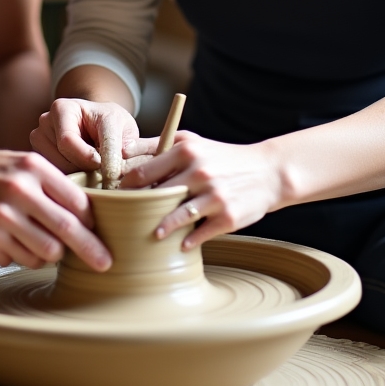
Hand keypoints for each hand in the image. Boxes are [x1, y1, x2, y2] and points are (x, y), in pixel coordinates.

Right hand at [0, 147, 111, 270]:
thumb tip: (88, 217)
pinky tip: (9, 239)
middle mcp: (17, 192)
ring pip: (46, 252)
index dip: (92, 221)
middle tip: (105, 263)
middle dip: (91, 250)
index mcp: (32, 168)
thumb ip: (52, 184)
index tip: (100, 231)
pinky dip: (22, 256)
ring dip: (50, 253)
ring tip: (37, 239)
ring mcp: (0, 221)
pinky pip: (19, 261)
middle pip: (67, 230)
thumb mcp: (21, 164)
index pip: (76, 201)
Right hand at [30, 98, 153, 173]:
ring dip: (78, 175)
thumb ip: (120, 142)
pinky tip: (84, 173)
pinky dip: (71, 179)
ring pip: (56, 168)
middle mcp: (45, 121)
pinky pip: (53, 175)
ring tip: (96, 170)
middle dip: (85, 169)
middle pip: (60, 157)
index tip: (109, 170)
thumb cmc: (111, 124)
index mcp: (62, 108)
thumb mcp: (122, 127)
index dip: (90, 159)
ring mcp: (38, 139)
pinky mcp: (39, 156)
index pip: (69, 141)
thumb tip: (118, 161)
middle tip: (105, 172)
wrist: (101, 125)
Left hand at [120, 131, 284, 249]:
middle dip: (139, 207)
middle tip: (125, 216)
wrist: (268, 172)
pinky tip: (179, 244)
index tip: (116, 195)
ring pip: (177, 216)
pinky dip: (187, 240)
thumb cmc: (222, 157)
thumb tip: (123, 150)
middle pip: (157, 195)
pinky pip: (200, 233)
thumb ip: (158, 144)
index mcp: (187, 151)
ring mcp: (214, 196)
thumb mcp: (192, 141)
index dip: (126, 185)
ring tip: (152, 233)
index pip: (145, 171)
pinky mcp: (228, 217)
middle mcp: (200, 172)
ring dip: (161, 227)